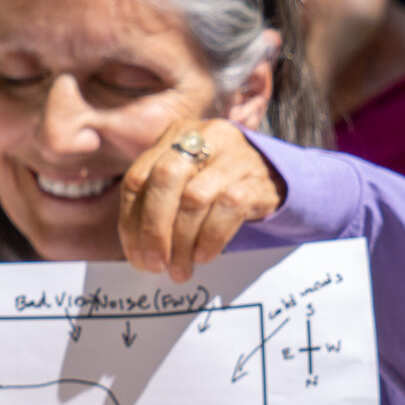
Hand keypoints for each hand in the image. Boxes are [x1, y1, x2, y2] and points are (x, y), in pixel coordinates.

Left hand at [116, 118, 283, 281]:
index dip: (130, 222)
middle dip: (153, 229)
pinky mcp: (256, 180)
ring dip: (182, 242)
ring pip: (194, 199)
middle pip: (164, 180)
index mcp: (176, 135)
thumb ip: (158, 203)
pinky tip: (202, 257)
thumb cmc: (216, 185)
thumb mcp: (185, 181)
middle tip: (154, 265)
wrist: (273, 178)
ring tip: (179, 268)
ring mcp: (232, 157)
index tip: (136, 256)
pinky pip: (227, 211)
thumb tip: (139, 252)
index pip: (138, 178)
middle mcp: (204, 138)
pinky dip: (209, 240)